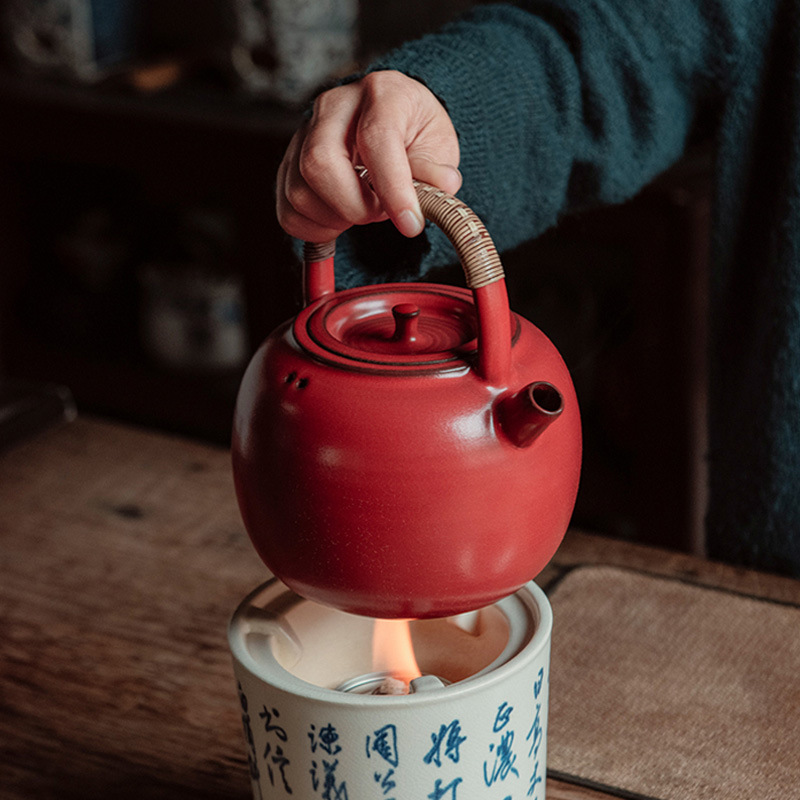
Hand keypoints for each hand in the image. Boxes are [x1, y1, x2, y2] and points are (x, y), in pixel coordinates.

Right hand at [276, 70, 461, 242]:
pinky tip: (339, 220)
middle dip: (353, 206)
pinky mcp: (290, 162)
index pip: (376, 140)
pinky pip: (288, 209)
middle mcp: (335, 106)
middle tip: (379, 213)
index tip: (410, 223)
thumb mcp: (438, 144)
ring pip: (299, 191)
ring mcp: (305, 133)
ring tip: (364, 211)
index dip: (393, 189)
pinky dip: (314, 228)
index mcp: (381, 92)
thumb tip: (442, 186)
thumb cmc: (413, 132)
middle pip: (320, 163)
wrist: (390, 122)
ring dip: (336, 218)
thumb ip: (435, 169)